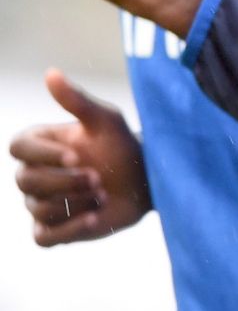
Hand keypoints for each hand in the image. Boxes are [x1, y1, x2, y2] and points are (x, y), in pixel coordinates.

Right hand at [10, 69, 149, 246]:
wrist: (147, 182)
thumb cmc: (124, 147)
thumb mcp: (106, 121)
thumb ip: (77, 101)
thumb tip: (50, 73)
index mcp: (40, 145)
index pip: (17, 147)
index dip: (44, 154)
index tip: (76, 155)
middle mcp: (34, 173)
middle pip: (25, 181)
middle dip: (65, 181)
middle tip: (98, 178)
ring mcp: (41, 203)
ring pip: (37, 208)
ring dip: (74, 202)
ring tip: (103, 194)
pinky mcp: (54, 229)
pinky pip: (43, 237)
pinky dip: (68, 229)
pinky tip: (94, 218)